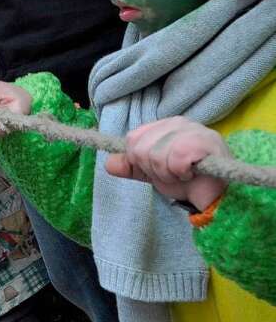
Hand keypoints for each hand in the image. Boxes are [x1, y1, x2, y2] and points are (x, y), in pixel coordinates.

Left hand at [105, 116, 230, 211]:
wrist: (213, 199)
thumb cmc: (185, 182)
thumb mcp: (152, 173)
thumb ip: (131, 167)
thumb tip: (108, 164)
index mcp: (164, 125)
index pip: (133, 138)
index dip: (139, 160)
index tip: (158, 169)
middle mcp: (179, 122)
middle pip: (141, 147)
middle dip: (154, 169)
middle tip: (173, 173)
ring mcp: (194, 130)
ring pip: (157, 153)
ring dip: (167, 173)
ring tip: (183, 174)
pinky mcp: (207, 142)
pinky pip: (176, 157)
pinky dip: (180, 172)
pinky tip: (191, 174)